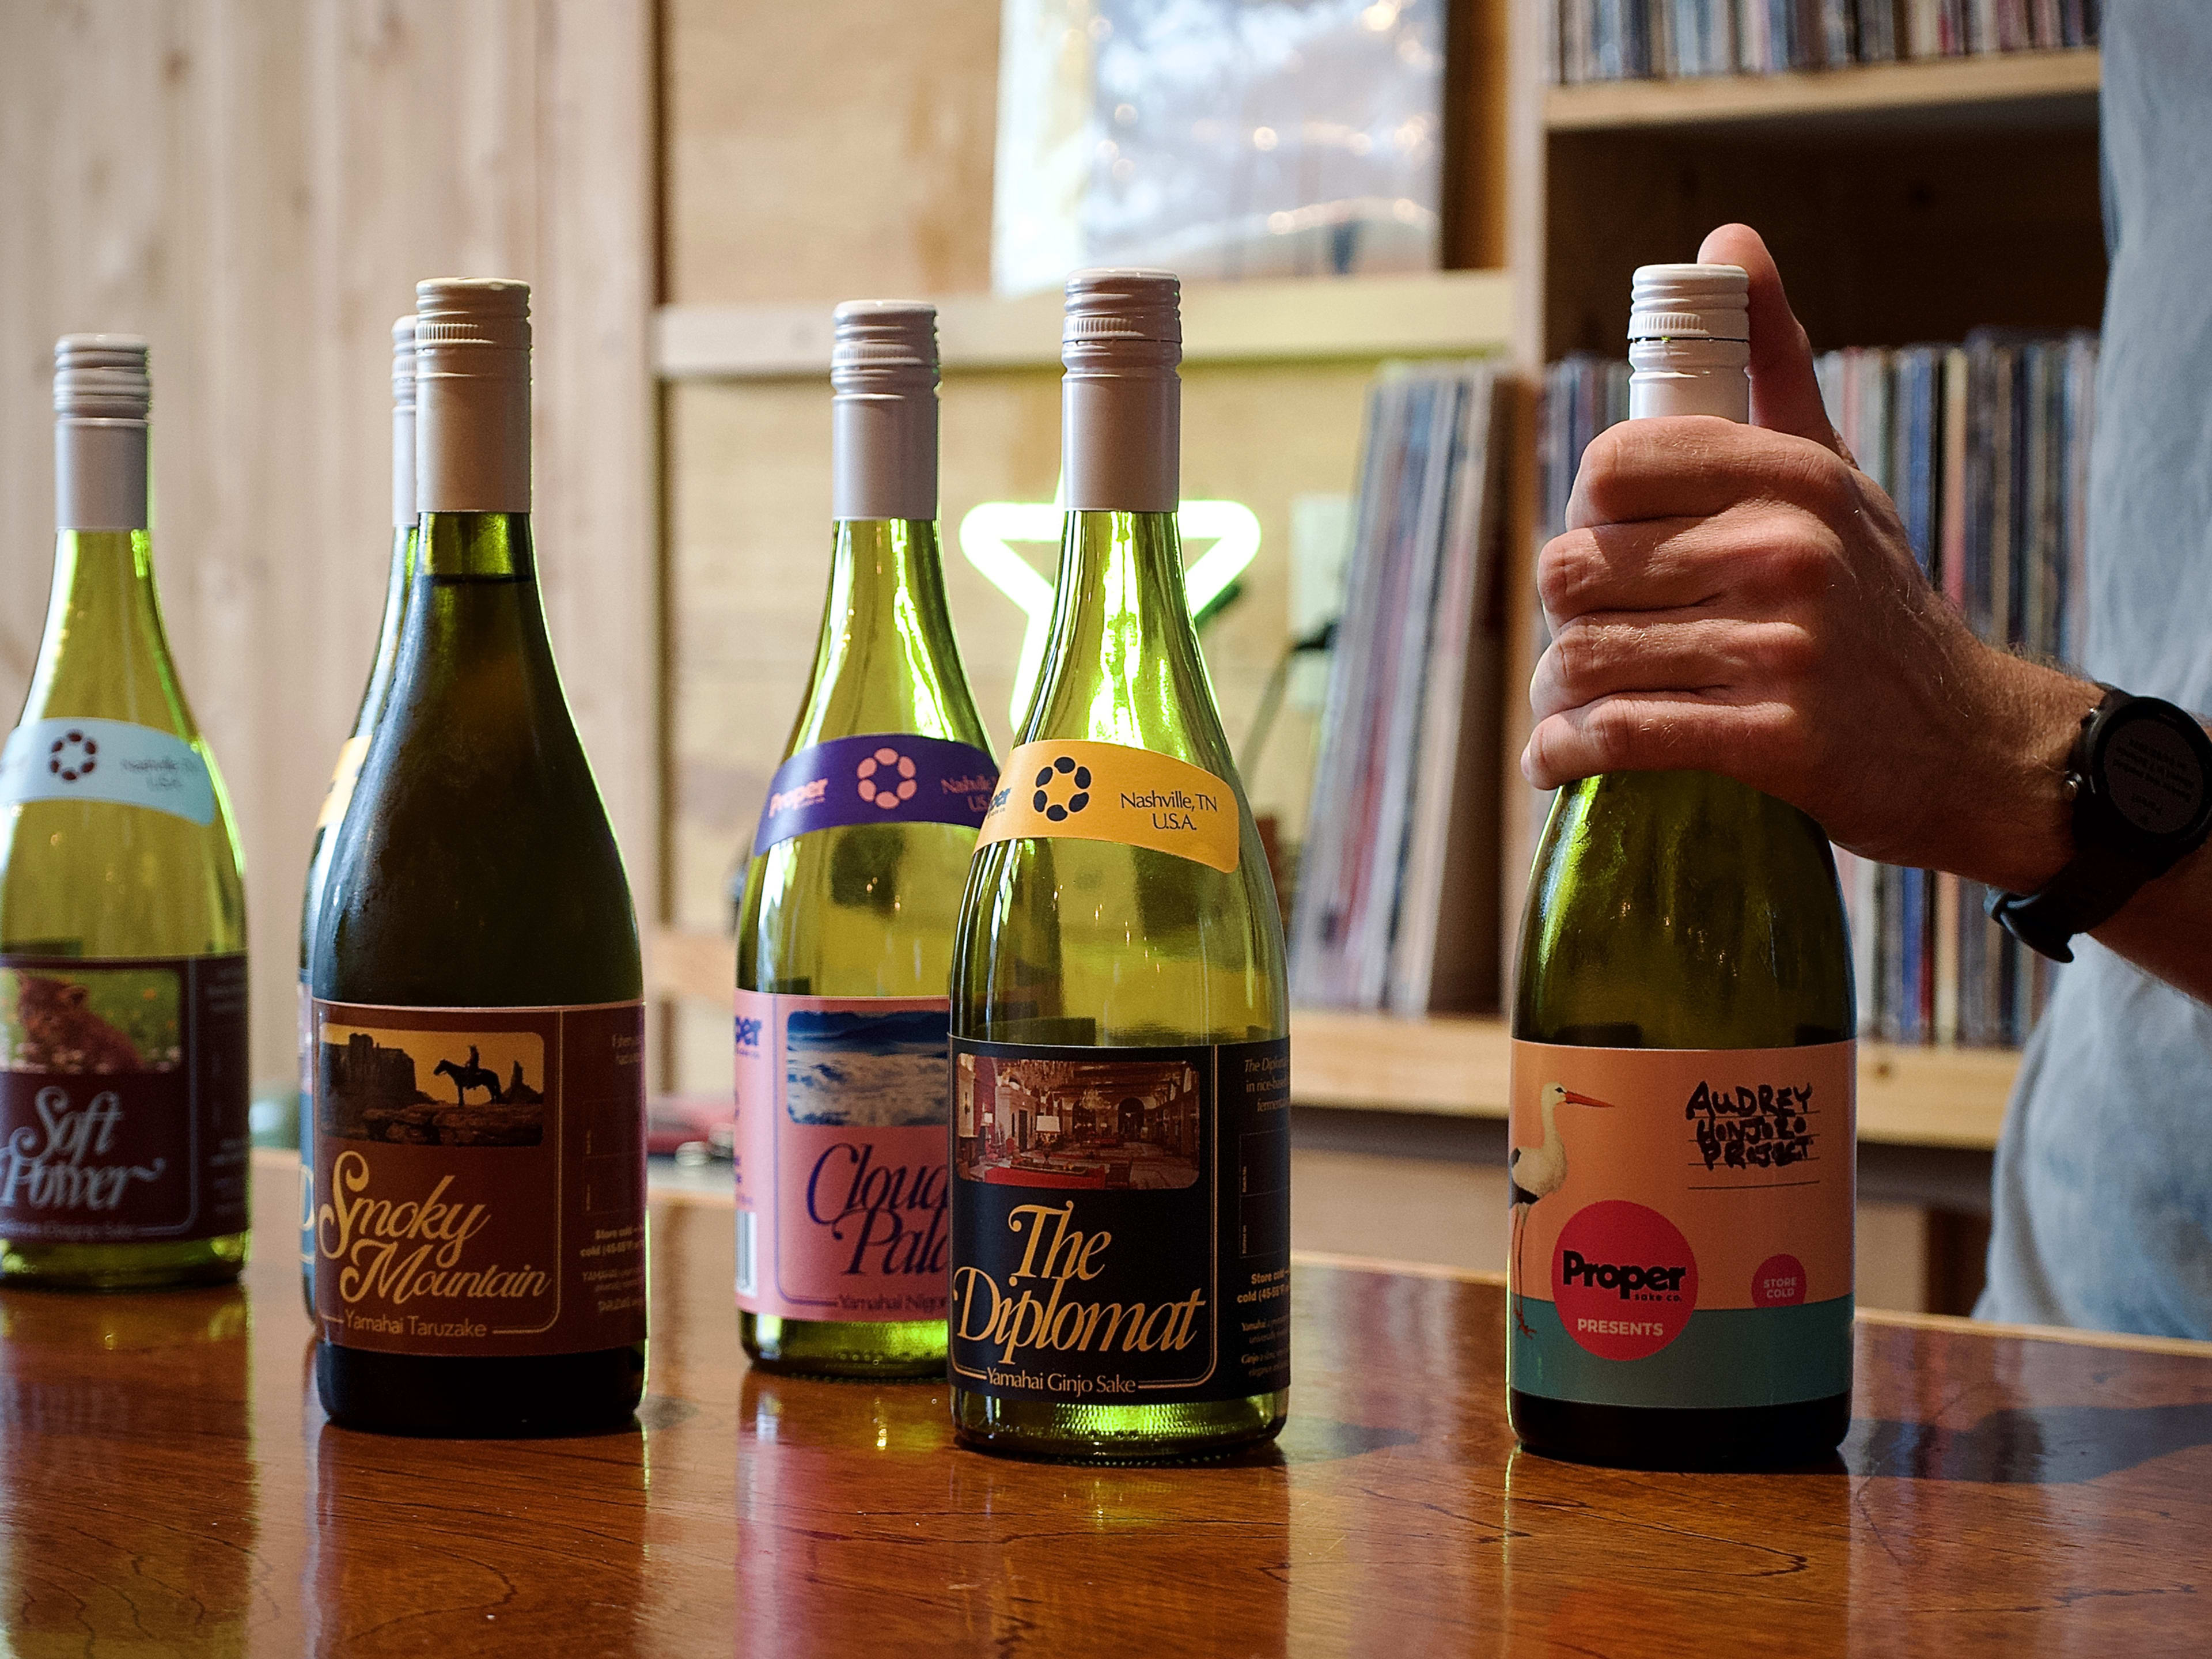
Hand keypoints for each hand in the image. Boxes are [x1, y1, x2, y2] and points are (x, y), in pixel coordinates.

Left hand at [1520, 223, 2098, 894]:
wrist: (1964, 742)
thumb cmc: (1871, 602)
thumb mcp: (1831, 473)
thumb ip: (1770, 363)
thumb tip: (1727, 239)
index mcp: (1790, 475)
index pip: (1613, 466)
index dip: (1583, 512)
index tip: (1601, 546)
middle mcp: (1785, 549)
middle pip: (1578, 568)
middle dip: (1563, 615)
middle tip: (1582, 641)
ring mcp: (1782, 647)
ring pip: (1587, 658)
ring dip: (1555, 696)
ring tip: (1566, 706)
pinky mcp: (1773, 739)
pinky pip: (1620, 736)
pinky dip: (1566, 753)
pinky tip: (1557, 761)